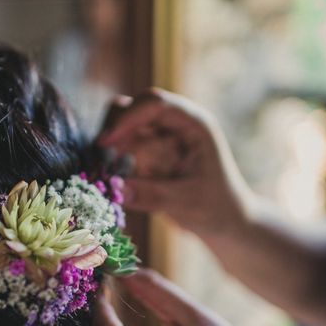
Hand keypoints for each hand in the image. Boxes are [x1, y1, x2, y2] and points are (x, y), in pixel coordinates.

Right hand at [98, 89, 252, 236]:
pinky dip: (109, 163)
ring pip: (120, 127)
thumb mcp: (188, 203)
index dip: (128, 118)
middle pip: (131, 108)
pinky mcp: (146, 154)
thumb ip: (153, 195)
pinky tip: (110, 183)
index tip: (106, 143)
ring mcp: (158, 137)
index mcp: (193, 124)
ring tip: (104, 175)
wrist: (224, 221)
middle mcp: (173, 124)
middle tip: (101, 162)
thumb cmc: (216, 207)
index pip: (155, 104)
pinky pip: (119, 150)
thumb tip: (116, 189)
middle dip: (113, 131)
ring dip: (108, 148)